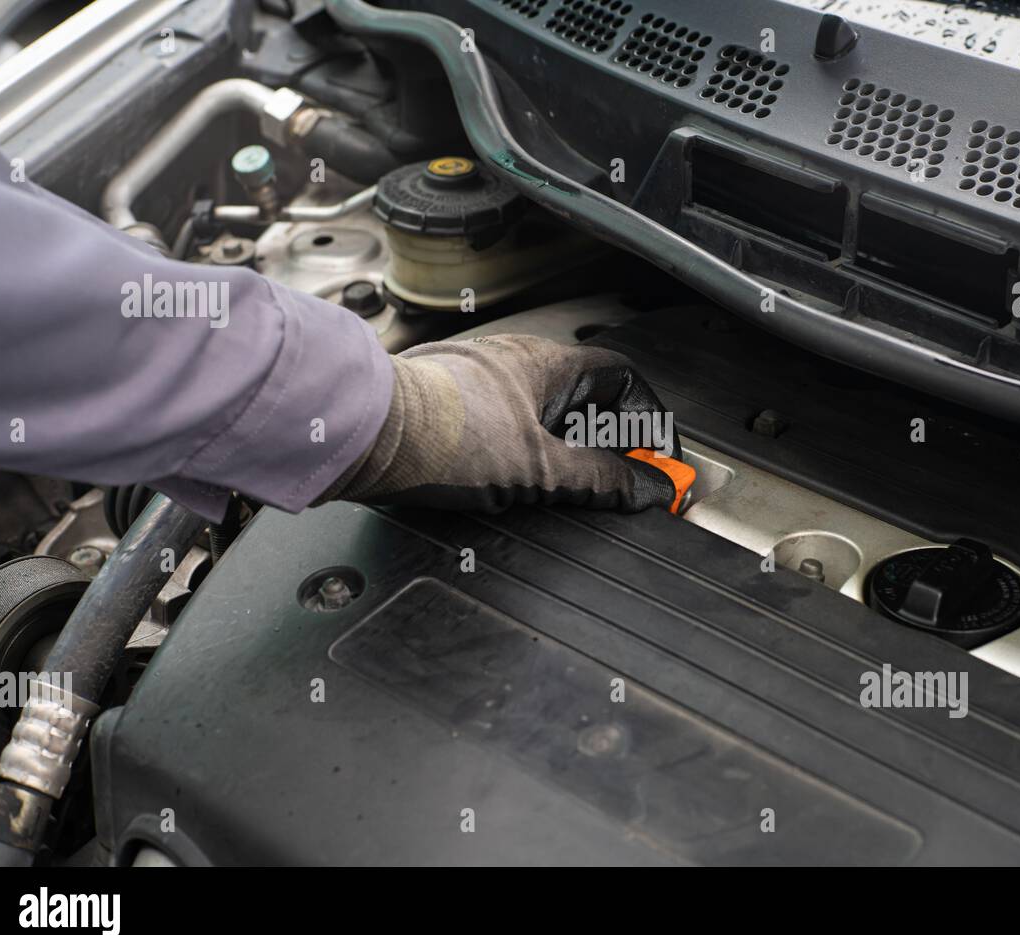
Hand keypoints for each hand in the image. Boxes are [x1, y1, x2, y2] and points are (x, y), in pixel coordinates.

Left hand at [323, 334, 680, 511]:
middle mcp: (516, 360)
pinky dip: (528, 449)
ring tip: (567, 486)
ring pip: (545, 409)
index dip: (648, 419)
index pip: (623, 378)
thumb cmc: (442, 436)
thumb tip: (644, 488)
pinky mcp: (451, 400)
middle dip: (608, 440)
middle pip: (586, 397)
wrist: (365, 434)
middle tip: (617, 481)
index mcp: (548, 364)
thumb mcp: (540, 469)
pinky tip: (515, 480)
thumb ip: (599, 479)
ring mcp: (481, 378)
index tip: (654, 459)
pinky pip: (509, 420)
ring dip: (566, 445)